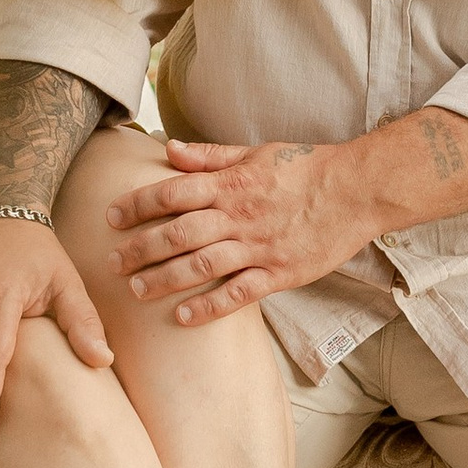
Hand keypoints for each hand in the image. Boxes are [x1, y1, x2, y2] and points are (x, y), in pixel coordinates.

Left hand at [107, 139, 379, 322]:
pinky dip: (210, 306)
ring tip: (136, 291)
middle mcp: (239, 216)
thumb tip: (167, 149)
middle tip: (111, 264)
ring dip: (165, 279)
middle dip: (140, 249)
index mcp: (231, 184)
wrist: (357, 189)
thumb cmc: (306, 167)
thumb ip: (209, 156)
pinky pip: (238, 294)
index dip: (137, 205)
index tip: (110, 217)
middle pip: (178, 233)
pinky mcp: (280, 273)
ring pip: (202, 265)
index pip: (172, 193)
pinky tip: (184, 317)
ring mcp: (259, 247)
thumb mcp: (256, 152)